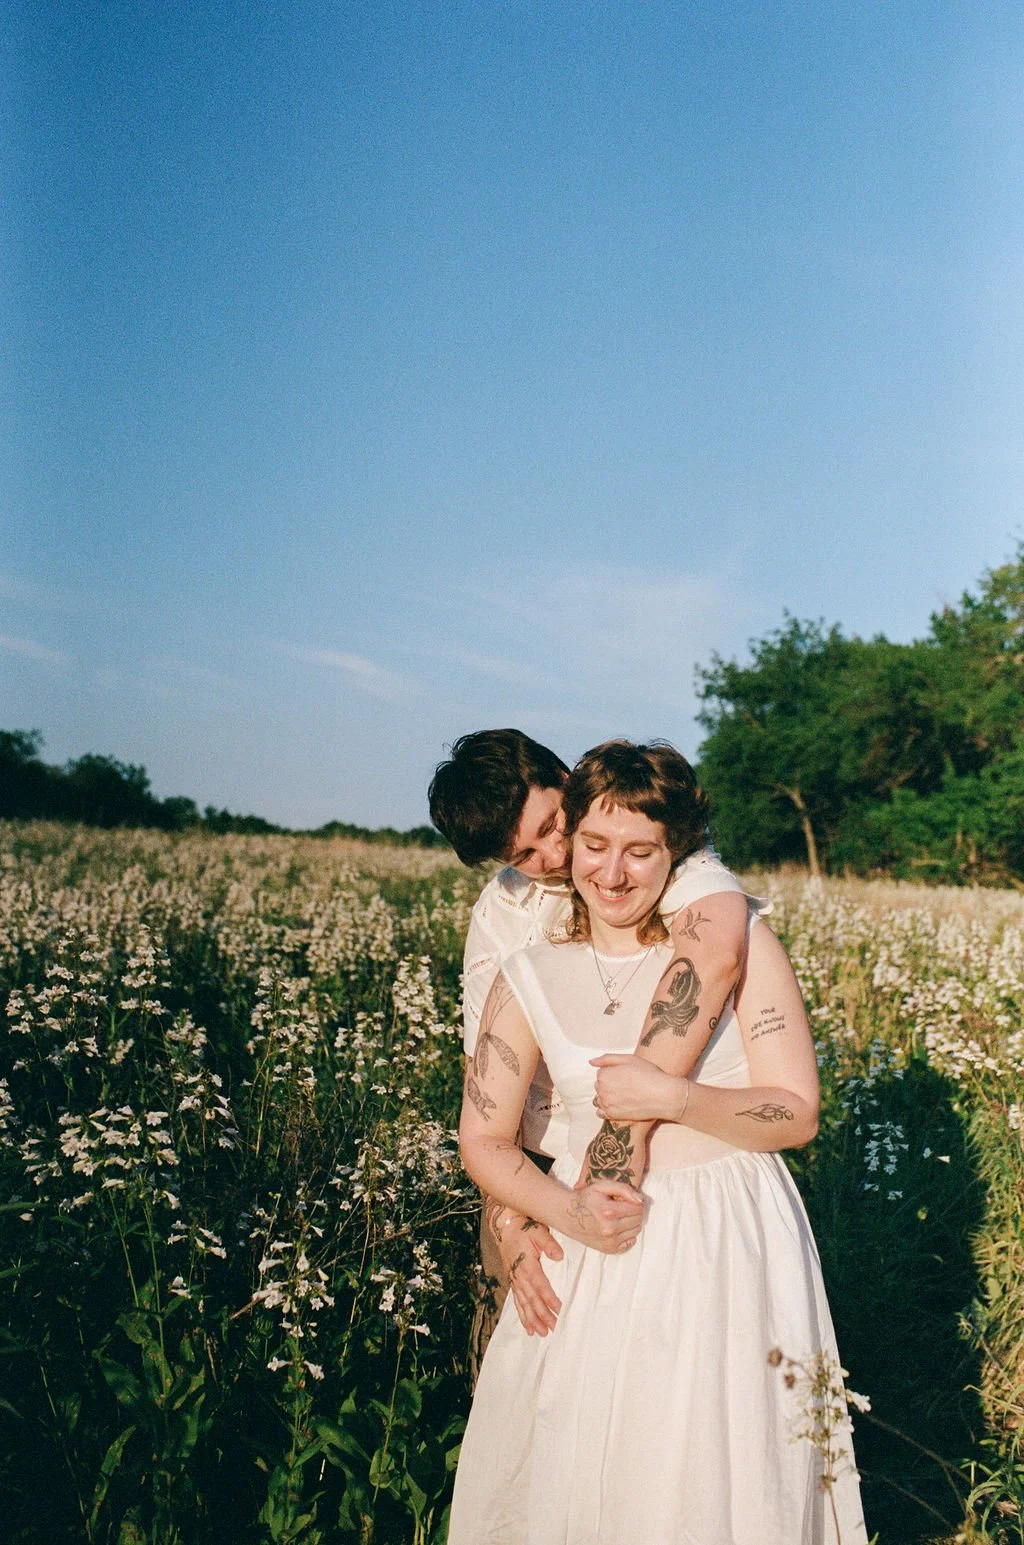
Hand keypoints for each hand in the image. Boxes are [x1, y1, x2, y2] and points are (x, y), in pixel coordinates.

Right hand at [499, 1215, 563, 1336]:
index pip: (540, 1286)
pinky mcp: (513, 1282)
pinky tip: (529, 1328)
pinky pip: (518, 1302)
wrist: (505, 1226)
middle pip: (532, 1300)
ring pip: (524, 1305)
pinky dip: (523, 1316)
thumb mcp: (538, 1231)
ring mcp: (515, 1280)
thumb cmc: (523, 1228)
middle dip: (543, 1315)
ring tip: (542, 1333)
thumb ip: (549, 1244)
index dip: (549, 1299)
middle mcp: (519, 1276)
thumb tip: (559, 1256)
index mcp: (527, 1265)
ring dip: (533, 1320)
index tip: (559, 1310)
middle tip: (554, 1328)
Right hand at [563, 1179, 643, 1253]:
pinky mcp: (609, 1249)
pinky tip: (618, 1227)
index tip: (626, 1200)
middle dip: (634, 1212)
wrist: (567, 1215)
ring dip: (631, 1223)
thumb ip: (624, 1189)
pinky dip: (627, 1234)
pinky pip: (630, 1242)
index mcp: (609, 1211)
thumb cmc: (586, 1199)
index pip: (638, 1208)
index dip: (635, 1202)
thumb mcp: (602, 1186)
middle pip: (638, 1220)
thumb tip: (640, 1200)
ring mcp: (609, 1241)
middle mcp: (610, 1228)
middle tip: (623, 1207)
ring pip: (636, 1231)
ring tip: (619, 1217)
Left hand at [590, 1053, 687, 1123]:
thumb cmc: (648, 1074)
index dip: (614, 1073)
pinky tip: (618, 1105)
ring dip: (607, 1097)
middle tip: (628, 1085)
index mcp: (603, 1075)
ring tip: (624, 1095)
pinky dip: (606, 1109)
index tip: (626, 1075)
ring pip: (599, 1099)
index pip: (601, 1073)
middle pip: (600, 1086)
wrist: (663, 1095)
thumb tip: (591, 1062)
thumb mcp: (629, 1059)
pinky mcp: (612, 1116)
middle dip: (609, 1085)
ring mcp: (606, 1104)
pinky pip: (601, 1112)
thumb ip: (607, 1059)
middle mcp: (601, 1090)